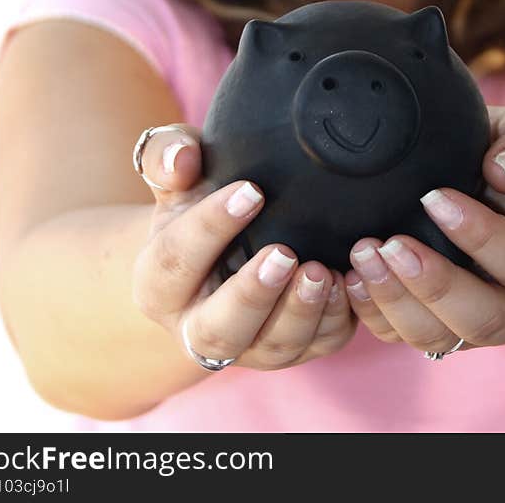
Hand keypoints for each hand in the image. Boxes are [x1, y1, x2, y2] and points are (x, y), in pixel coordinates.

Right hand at [132, 124, 356, 370]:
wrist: (226, 243)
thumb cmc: (198, 198)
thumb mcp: (177, 175)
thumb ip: (168, 155)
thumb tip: (180, 159)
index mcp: (159, 285)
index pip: (175, 263)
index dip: (209, 228)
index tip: (251, 191)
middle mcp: (197, 328)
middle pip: (217, 333)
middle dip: (252, 296)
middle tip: (283, 253)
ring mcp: (248, 345)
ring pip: (271, 348)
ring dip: (299, 313)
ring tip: (321, 272)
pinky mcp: (295, 349)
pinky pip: (317, 345)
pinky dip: (333, 320)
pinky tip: (345, 283)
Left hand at [343, 106, 504, 354]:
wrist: (495, 190)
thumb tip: (503, 169)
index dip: (481, 236)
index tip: (433, 197)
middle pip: (486, 321)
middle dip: (434, 286)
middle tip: (390, 244)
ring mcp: (477, 326)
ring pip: (439, 337)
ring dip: (395, 300)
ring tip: (362, 255)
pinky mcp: (436, 328)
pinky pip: (402, 337)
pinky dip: (372, 311)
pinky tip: (351, 277)